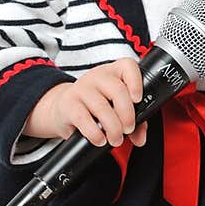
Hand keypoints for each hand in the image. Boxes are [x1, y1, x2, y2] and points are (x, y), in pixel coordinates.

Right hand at [25, 59, 147, 147]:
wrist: (63, 107)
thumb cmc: (95, 106)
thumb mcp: (116, 108)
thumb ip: (134, 120)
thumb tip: (140, 137)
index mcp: (113, 72)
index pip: (127, 66)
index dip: (136, 82)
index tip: (138, 100)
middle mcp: (97, 76)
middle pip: (117, 90)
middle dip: (127, 114)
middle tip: (128, 129)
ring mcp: (81, 88)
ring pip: (102, 107)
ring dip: (113, 128)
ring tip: (116, 139)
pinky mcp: (69, 104)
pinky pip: (83, 118)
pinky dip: (95, 133)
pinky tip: (100, 139)